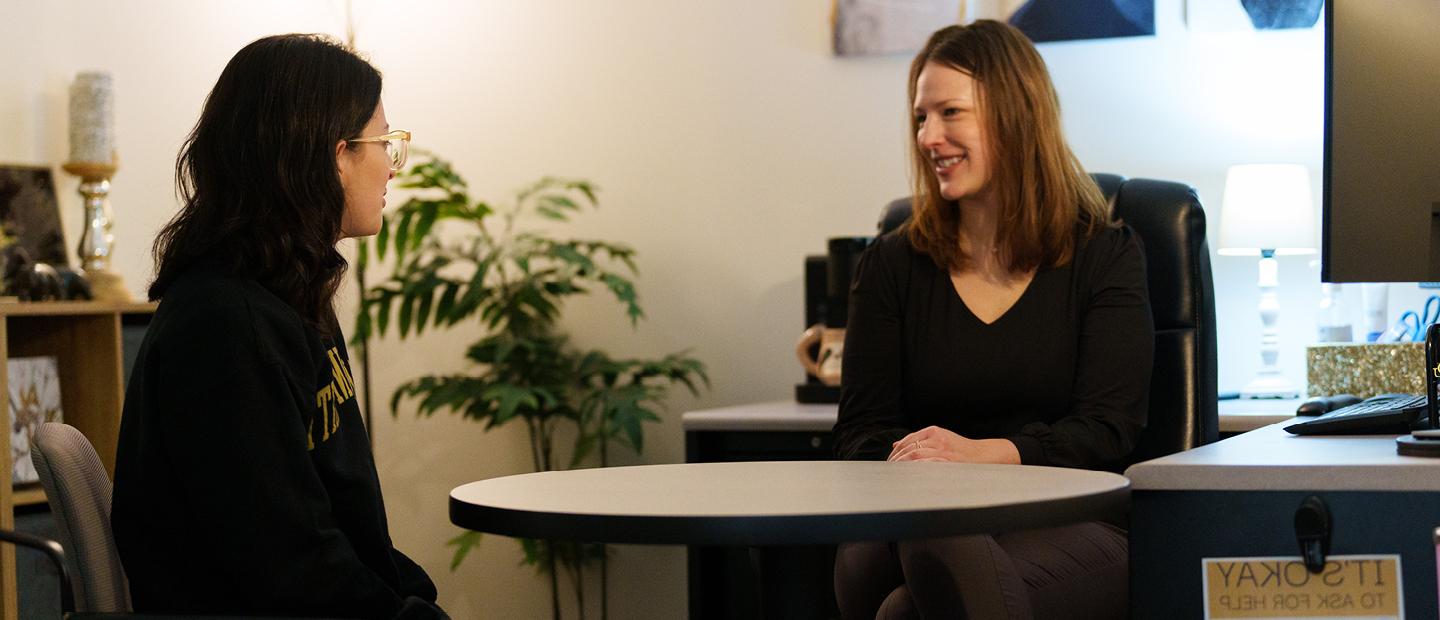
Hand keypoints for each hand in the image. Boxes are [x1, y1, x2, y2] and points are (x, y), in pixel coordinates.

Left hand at [888, 426, 1020, 463]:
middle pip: (910, 447)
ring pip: (916, 454)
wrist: (984, 455)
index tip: (890, 461)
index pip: (909, 440)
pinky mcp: (949, 461)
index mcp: (935, 431)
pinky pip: (927, 463)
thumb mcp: (941, 439)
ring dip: (903, 464)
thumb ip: (920, 440)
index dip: (897, 451)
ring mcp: (944, 449)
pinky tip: (910, 474)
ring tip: (897, 474)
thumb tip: (896, 445)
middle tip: (890, 470)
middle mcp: (938, 438)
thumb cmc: (961, 450)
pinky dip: (916, 468)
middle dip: (897, 459)